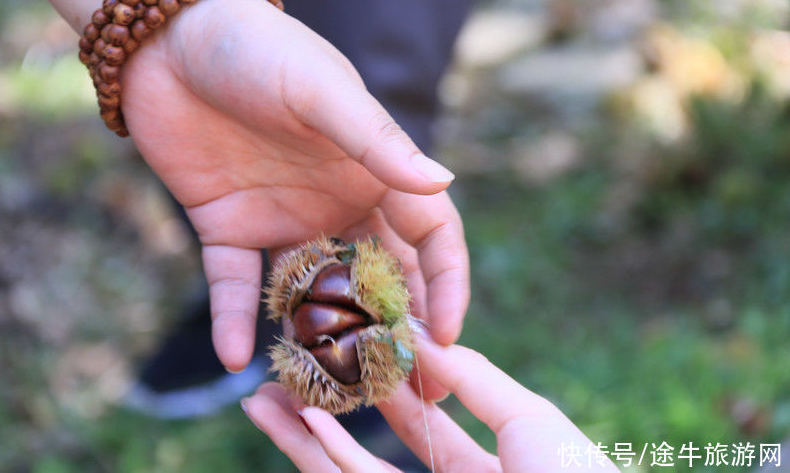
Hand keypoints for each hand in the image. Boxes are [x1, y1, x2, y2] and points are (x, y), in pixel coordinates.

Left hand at [122, 0, 468, 389]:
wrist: (169, 39)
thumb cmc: (259, 49)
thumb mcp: (321, 91)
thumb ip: (377, 142)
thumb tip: (445, 183)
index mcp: (373, 171)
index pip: (429, 235)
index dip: (446, 283)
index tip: (448, 335)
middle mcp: (337, 204)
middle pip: (380, 277)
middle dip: (397, 329)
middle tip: (409, 385)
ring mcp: (284, 222)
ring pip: (313, 294)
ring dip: (321, 339)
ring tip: (328, 388)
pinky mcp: (227, 229)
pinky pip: (235, 286)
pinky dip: (234, 321)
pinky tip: (235, 358)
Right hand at [241, 332, 619, 471]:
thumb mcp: (528, 420)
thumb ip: (470, 377)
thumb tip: (416, 332)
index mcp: (485, 470)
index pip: (424, 422)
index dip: (387, 383)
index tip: (353, 344)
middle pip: (373, 449)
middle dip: (331, 410)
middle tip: (291, 372)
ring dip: (306, 436)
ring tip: (264, 396)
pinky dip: (327, 457)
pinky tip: (303, 421)